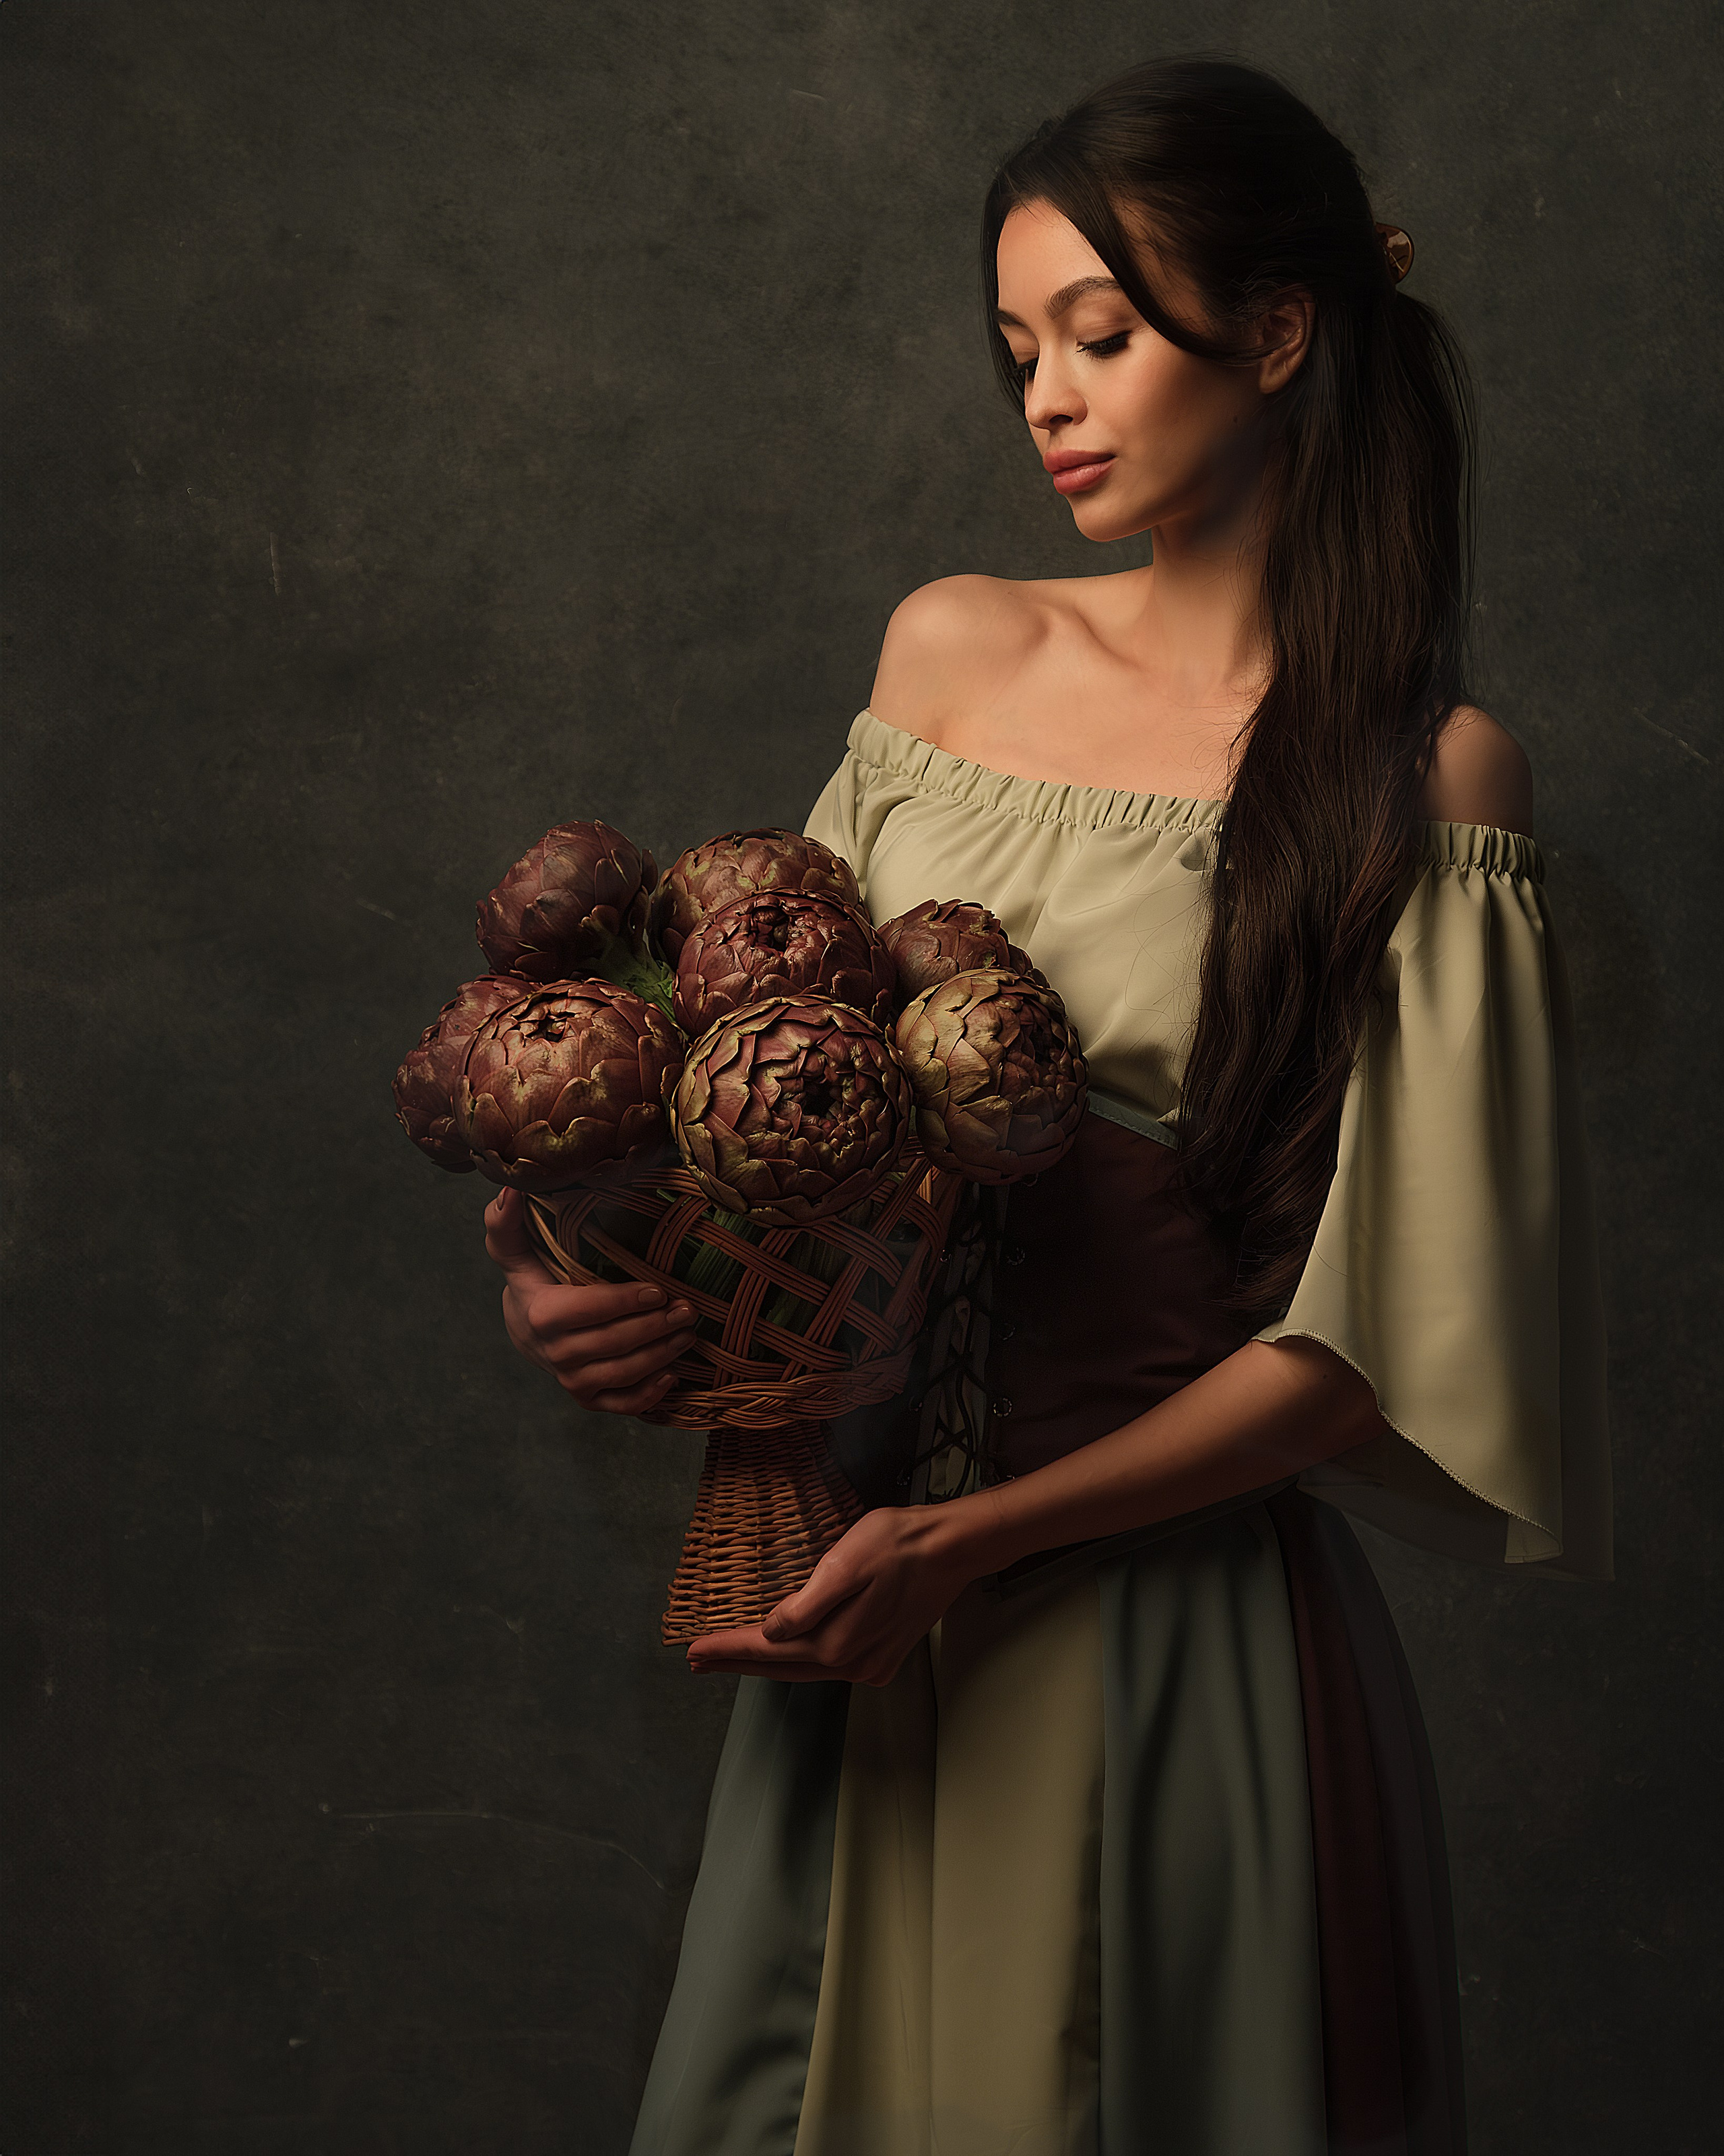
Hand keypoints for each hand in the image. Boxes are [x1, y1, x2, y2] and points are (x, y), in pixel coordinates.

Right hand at [483, 1186, 696, 1413]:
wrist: (527, 1330)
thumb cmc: (532, 1280)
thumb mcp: (515, 1250)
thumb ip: (506, 1221)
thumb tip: (510, 1190)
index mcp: (542, 1315)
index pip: (589, 1310)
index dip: (625, 1302)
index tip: (658, 1290)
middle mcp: (556, 1353)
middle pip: (614, 1344)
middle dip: (655, 1328)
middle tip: (689, 1309)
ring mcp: (572, 1381)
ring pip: (623, 1374)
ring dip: (661, 1356)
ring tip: (688, 1333)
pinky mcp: (588, 1399)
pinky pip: (621, 1404)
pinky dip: (649, 1395)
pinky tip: (673, 1375)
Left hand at [686, 1503, 978, 1686]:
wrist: (949, 1549)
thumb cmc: (897, 1544)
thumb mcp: (845, 1563)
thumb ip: (806, 1604)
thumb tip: (770, 1633)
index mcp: (836, 1641)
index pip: (766, 1650)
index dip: (727, 1649)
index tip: (692, 1650)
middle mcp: (852, 1663)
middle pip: (780, 1667)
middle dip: (736, 1663)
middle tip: (697, 1660)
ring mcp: (870, 1665)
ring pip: (804, 1670)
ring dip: (763, 1665)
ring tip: (728, 1658)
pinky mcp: (883, 1658)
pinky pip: (830, 1666)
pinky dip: (799, 1662)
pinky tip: (783, 1655)